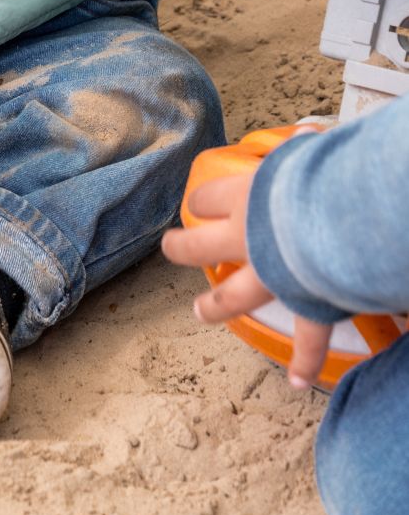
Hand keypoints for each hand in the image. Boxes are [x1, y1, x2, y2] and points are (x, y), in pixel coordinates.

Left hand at [161, 169, 332, 388]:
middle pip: (199, 244)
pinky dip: (305, 360)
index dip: (205, 199)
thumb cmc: (326, 178)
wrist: (343, 220)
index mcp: (246, 197)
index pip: (211, 195)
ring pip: (233, 295)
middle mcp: (248, 238)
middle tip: (170, 248)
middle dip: (182, 247)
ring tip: (200, 311)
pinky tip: (297, 379)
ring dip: (216, 305)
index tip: (200, 202)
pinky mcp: (306, 302)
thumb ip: (306, 149)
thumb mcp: (308, 154)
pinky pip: (306, 337)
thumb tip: (314, 135)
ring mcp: (272, 275)